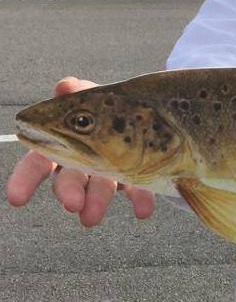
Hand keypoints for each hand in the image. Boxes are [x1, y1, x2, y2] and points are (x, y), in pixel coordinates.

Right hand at [6, 76, 154, 225]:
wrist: (151, 113)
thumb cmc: (111, 107)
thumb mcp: (96, 98)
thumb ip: (80, 94)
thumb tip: (65, 86)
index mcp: (67, 142)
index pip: (40, 161)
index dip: (26, 178)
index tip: (17, 197)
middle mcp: (85, 160)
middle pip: (71, 178)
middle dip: (69, 191)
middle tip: (72, 203)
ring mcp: (111, 170)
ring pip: (101, 188)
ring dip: (97, 201)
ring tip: (94, 216)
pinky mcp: (137, 177)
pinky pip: (139, 190)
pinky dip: (141, 199)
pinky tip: (144, 210)